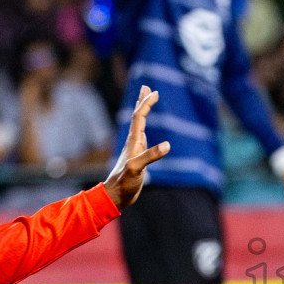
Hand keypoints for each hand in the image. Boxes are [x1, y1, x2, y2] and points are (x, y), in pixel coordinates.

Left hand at [104, 86, 170, 208]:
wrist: (115, 196)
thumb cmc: (124, 183)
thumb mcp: (137, 169)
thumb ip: (150, 156)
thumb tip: (167, 145)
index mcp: (133, 142)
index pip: (139, 117)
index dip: (146, 104)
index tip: (155, 92)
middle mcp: (133, 142)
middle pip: (137, 117)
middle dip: (142, 101)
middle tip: (146, 87)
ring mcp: (134, 149)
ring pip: (138, 125)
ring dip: (142, 112)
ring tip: (146, 101)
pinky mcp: (136, 157)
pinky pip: (141, 137)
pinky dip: (144, 128)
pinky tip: (144, 130)